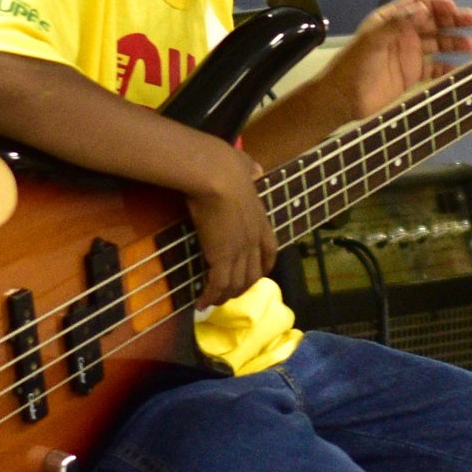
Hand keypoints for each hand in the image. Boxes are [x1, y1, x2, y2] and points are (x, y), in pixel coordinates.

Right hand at [183, 139, 273, 308]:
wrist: (217, 176)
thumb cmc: (226, 168)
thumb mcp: (245, 168)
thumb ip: (250, 170)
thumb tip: (254, 169)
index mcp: (261, 220)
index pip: (270, 251)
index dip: (264, 266)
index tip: (258, 274)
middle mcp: (253, 240)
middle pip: (253, 273)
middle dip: (242, 287)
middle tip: (228, 294)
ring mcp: (239, 251)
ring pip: (236, 283)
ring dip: (225, 295)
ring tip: (213, 302)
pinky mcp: (220, 257)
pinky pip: (218, 284)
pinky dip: (211, 296)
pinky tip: (201, 303)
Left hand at [325, 0, 471, 120]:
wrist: (343, 98)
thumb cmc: (354, 65)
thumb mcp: (372, 40)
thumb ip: (397, 24)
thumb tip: (423, 9)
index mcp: (390, 21)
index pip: (418, 5)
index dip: (436, 4)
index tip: (453, 7)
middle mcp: (402, 34)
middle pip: (432, 22)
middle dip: (453, 21)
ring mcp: (408, 54)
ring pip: (437, 44)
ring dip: (454, 42)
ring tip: (470, 45)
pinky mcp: (411, 75)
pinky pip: (434, 68)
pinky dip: (447, 68)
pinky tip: (459, 69)